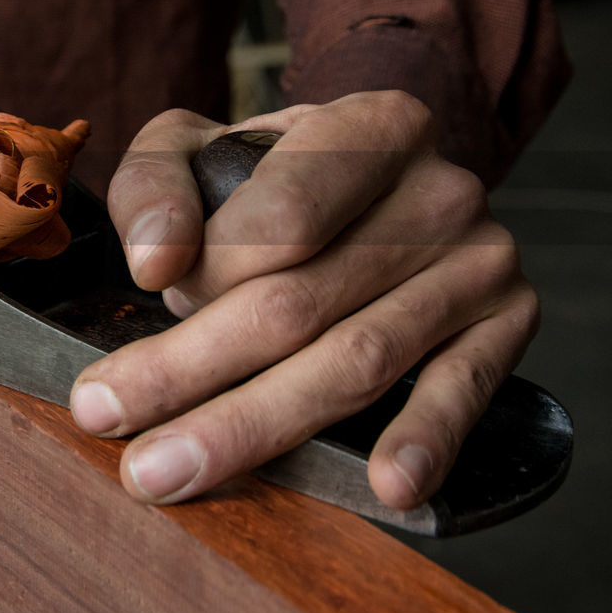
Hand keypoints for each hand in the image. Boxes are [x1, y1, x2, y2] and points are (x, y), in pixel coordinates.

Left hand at [71, 91, 537, 509]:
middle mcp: (438, 190)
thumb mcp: (197, 144)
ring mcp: (479, 260)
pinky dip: (425, 440)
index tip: (144, 292)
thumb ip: (154, 184)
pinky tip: (385, 485)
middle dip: (190, 369)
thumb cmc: (273, 170)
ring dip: (256, 427)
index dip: (208, 268)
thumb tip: (155, 260)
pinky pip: (464, 389)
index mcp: (370, 127)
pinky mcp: (506, 322)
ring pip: (359, 359)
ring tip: (169, 470)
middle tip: (105, 415)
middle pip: (302, 301)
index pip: (282, 215)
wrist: (379, 176)